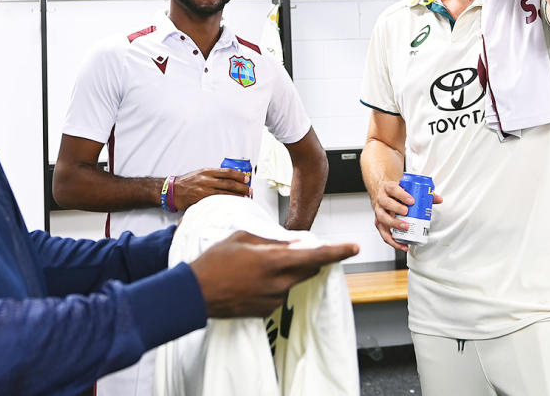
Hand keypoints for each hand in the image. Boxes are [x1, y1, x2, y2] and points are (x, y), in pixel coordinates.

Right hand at [174, 168, 249, 209]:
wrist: (173, 190)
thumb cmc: (187, 182)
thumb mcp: (200, 173)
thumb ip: (213, 175)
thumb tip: (229, 178)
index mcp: (207, 171)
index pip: (227, 172)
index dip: (238, 176)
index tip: (246, 178)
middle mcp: (207, 180)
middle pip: (229, 183)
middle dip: (241, 187)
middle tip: (249, 190)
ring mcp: (204, 191)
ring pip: (225, 193)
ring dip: (237, 196)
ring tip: (245, 198)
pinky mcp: (202, 200)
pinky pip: (218, 201)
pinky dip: (227, 203)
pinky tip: (233, 204)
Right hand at [190, 231, 358, 317]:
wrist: (195, 294)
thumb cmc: (215, 262)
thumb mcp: (242, 238)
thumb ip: (271, 240)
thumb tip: (292, 242)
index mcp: (274, 261)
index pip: (315, 256)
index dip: (337, 252)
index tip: (354, 247)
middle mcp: (278, 283)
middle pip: (309, 270)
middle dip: (311, 258)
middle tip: (301, 249)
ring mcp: (273, 299)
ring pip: (292, 281)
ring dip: (287, 271)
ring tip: (259, 264)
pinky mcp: (265, 311)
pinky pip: (279, 293)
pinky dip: (274, 284)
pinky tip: (252, 279)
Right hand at [370, 180, 442, 251]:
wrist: (380, 192)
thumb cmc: (394, 192)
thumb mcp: (405, 188)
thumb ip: (422, 193)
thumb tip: (438, 199)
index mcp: (388, 188)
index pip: (393, 189)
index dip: (401, 195)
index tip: (411, 200)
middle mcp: (381, 199)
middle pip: (386, 203)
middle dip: (397, 209)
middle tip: (407, 213)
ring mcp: (379, 211)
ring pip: (382, 218)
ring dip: (394, 224)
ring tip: (406, 228)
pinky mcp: (379, 223)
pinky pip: (384, 233)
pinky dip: (392, 240)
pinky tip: (402, 244)